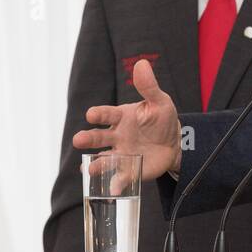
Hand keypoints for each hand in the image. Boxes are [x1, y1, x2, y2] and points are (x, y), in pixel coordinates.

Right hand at [71, 59, 181, 180]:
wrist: (173, 143)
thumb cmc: (162, 119)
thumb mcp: (159, 102)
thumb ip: (149, 87)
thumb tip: (141, 63)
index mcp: (121, 117)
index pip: (107, 114)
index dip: (99, 114)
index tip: (91, 114)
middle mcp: (116, 136)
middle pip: (98, 137)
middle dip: (88, 139)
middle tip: (78, 140)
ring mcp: (120, 154)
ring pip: (104, 159)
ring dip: (96, 164)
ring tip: (88, 169)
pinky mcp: (129, 170)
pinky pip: (120, 177)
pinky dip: (115, 183)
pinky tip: (112, 188)